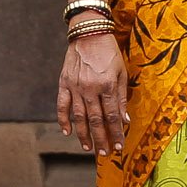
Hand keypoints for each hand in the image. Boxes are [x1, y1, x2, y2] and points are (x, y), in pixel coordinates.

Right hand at [57, 30, 128, 154]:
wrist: (88, 33)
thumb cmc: (109, 53)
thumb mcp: (122, 73)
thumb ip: (122, 98)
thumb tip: (125, 120)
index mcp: (107, 86)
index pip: (112, 116)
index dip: (116, 133)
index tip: (119, 146)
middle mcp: (90, 88)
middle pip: (95, 120)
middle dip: (101, 139)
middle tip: (104, 153)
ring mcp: (74, 86)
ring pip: (78, 116)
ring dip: (83, 134)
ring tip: (88, 148)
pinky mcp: (63, 82)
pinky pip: (62, 105)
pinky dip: (63, 119)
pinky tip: (66, 132)